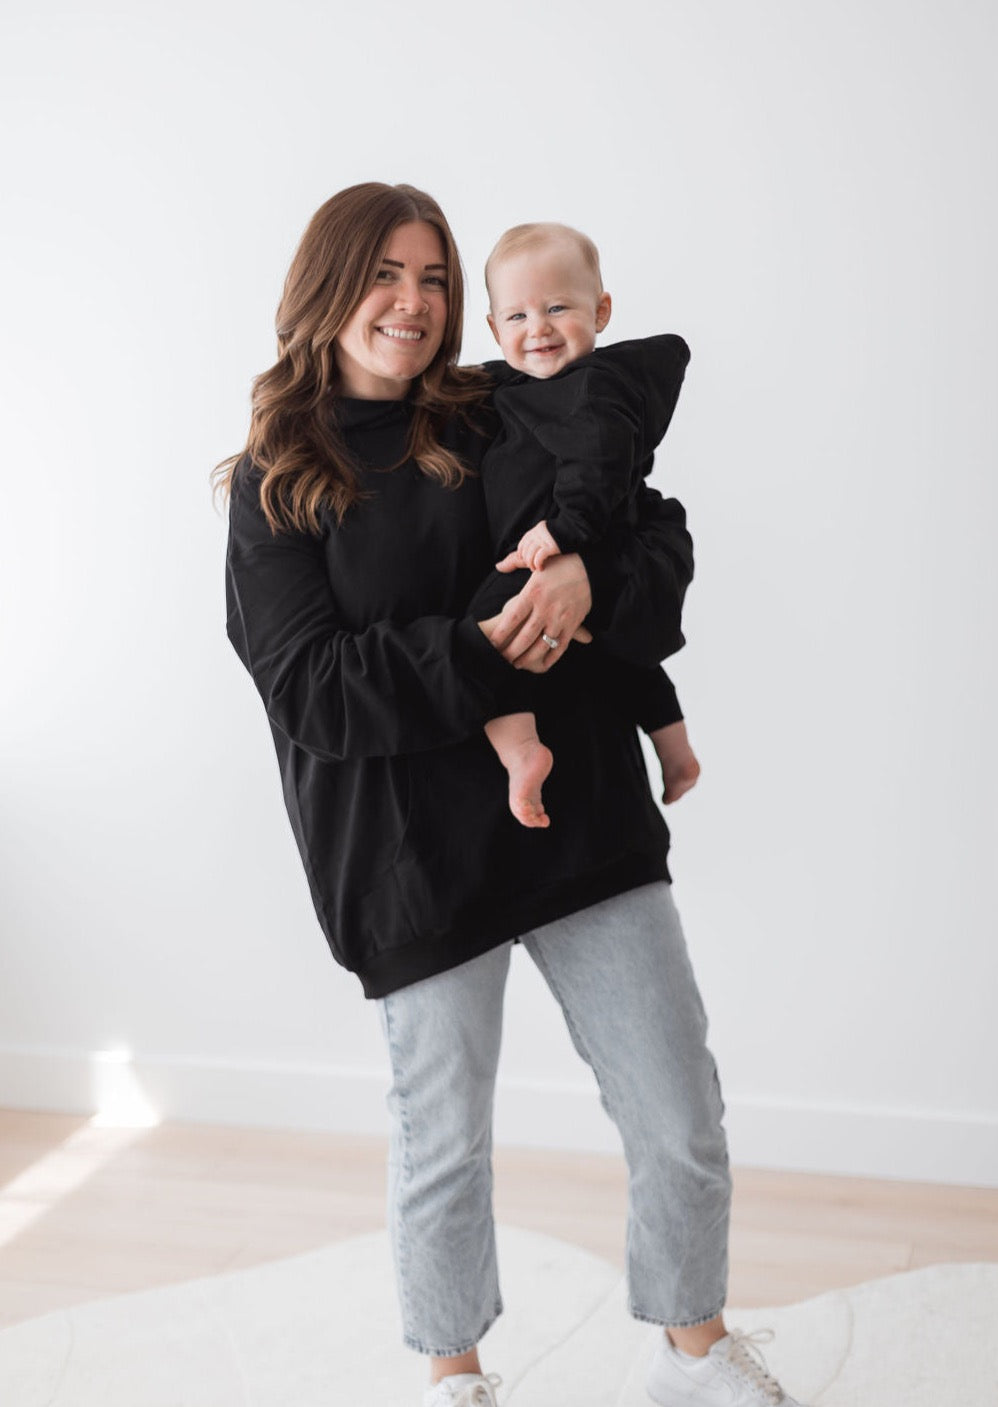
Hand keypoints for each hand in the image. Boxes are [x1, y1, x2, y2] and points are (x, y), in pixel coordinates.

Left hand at [485, 553, 592, 672]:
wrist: (589, 568)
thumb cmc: (560, 563)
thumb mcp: (536, 563)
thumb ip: (515, 563)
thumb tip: (499, 566)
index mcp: (533, 593)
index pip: (512, 618)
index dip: (501, 633)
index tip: (492, 643)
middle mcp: (545, 608)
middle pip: (524, 636)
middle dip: (511, 651)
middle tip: (501, 659)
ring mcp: (560, 618)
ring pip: (541, 645)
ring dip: (528, 658)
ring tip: (517, 664)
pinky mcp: (572, 625)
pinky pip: (560, 646)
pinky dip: (551, 658)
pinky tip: (542, 664)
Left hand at [498, 521, 560, 573]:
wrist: (580, 534)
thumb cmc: (560, 545)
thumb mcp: (539, 547)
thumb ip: (518, 557)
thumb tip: (498, 566)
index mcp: (534, 531)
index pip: (521, 547)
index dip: (525, 557)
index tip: (534, 563)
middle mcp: (537, 533)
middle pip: (523, 552)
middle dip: (528, 562)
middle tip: (536, 567)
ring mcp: (544, 539)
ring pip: (529, 556)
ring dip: (532, 565)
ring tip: (539, 569)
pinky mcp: (552, 545)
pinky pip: (538, 557)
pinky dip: (538, 564)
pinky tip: (542, 568)